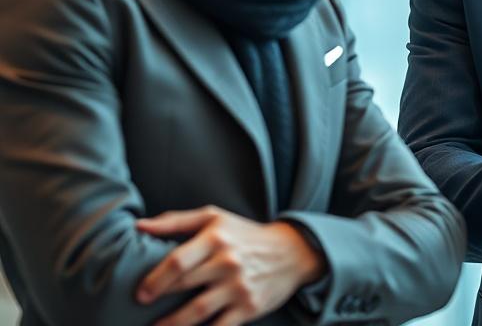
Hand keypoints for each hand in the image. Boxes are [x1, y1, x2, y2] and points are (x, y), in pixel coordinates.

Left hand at [135, 206, 324, 325]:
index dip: (154, 279)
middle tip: (140, 309)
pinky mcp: (249, 307)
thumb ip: (175, 221)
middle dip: (158, 299)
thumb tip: (139, 227)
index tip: (140, 293)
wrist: (291, 251)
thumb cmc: (244, 233)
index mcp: (216, 237)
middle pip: (184, 285)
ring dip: (172, 324)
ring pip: (197, 311)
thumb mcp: (214, 217)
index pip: (178, 260)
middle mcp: (228, 261)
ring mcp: (239, 286)